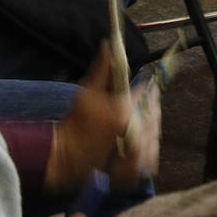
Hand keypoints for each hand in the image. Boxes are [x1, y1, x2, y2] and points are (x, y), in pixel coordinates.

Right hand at [46, 47, 162, 192]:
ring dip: (152, 128)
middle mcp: (133, 133)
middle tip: (149, 102)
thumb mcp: (86, 92)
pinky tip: (144, 144)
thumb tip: (109, 44)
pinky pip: (151, 160)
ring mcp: (135, 156)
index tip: (149, 85)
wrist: (62, 157)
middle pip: (154, 116)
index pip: (145, 94)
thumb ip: (102, 68)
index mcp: (124, 112)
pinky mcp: (132, 173)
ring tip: (146, 122)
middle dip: (151, 108)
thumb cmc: (73, 123)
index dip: (148, 88)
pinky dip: (150, 152)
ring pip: (154, 137)